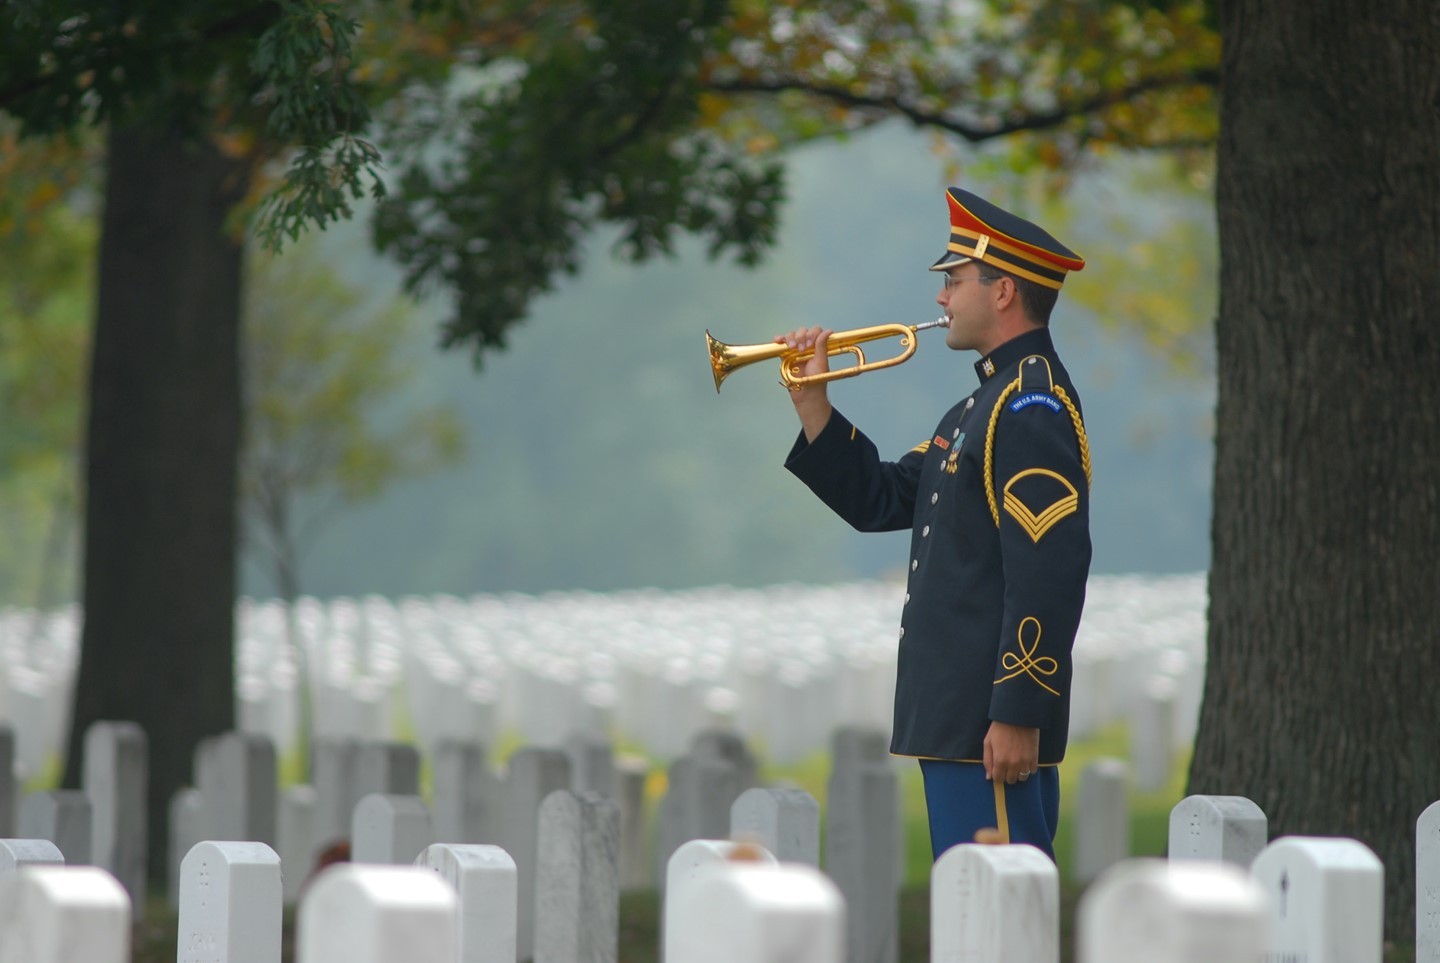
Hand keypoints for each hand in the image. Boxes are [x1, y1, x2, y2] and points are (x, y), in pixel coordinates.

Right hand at [773, 326, 833, 440]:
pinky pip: (781, 345)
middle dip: (801, 336)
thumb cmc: (816, 381)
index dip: (812, 334)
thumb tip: (828, 331)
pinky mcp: (786, 356)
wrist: (806, 395)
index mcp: (818, 347)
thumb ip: (822, 346)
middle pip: (802, 331)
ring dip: (791, 338)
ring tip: (793, 347)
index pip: (815, 331)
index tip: (810, 345)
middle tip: (801, 349)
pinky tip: (779, 340)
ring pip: (792, 336)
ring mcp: (796, 351)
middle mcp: (807, 347)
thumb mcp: (821, 362)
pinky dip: (779, 340)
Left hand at [983, 721, 1039, 783]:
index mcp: (1000, 760)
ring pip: (1022, 778)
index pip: (998, 779)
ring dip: (1018, 773)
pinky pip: (1032, 771)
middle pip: (1011, 780)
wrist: (1017, 716)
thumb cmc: (999, 728)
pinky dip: (1028, 769)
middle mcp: (1013, 764)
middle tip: (1006, 767)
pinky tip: (1024, 761)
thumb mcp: (988, 742)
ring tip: (1016, 765)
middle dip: (1007, 775)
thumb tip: (989, 777)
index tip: (998, 771)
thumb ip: (987, 761)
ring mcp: (1025, 761)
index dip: (997, 776)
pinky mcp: (1034, 757)